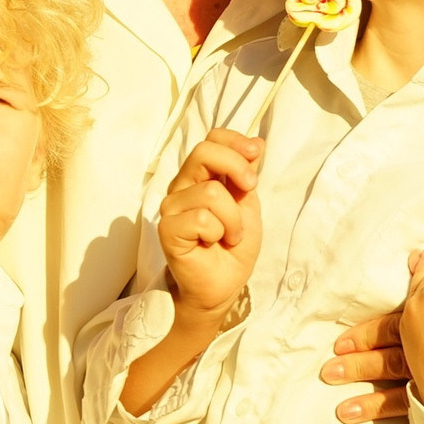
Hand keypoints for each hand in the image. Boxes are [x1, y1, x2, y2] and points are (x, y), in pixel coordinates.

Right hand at [155, 129, 262, 320]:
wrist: (224, 284)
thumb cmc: (233, 245)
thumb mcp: (248, 204)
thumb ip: (246, 174)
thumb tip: (256, 142)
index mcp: (201, 176)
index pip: (211, 139)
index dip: (234, 141)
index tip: (254, 153)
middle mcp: (182, 186)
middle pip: (203, 152)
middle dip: (236, 168)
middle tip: (249, 190)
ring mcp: (172, 207)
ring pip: (210, 192)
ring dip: (233, 219)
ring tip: (230, 235)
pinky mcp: (167, 229)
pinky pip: (201, 218)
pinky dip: (218, 233)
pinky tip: (214, 243)